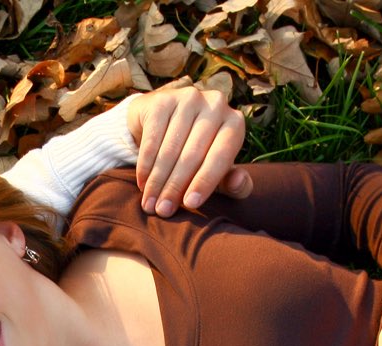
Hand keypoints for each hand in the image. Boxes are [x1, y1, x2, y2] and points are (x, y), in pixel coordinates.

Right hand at [126, 86, 251, 217]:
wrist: (169, 125)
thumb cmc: (201, 155)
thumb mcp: (220, 172)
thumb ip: (235, 183)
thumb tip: (238, 181)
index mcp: (235, 124)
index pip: (220, 156)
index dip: (205, 182)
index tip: (190, 205)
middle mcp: (216, 104)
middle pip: (192, 154)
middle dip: (175, 187)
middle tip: (163, 211)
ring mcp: (189, 98)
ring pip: (170, 149)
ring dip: (157, 181)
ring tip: (149, 204)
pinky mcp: (163, 99)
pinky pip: (152, 138)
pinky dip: (145, 165)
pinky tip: (142, 184)